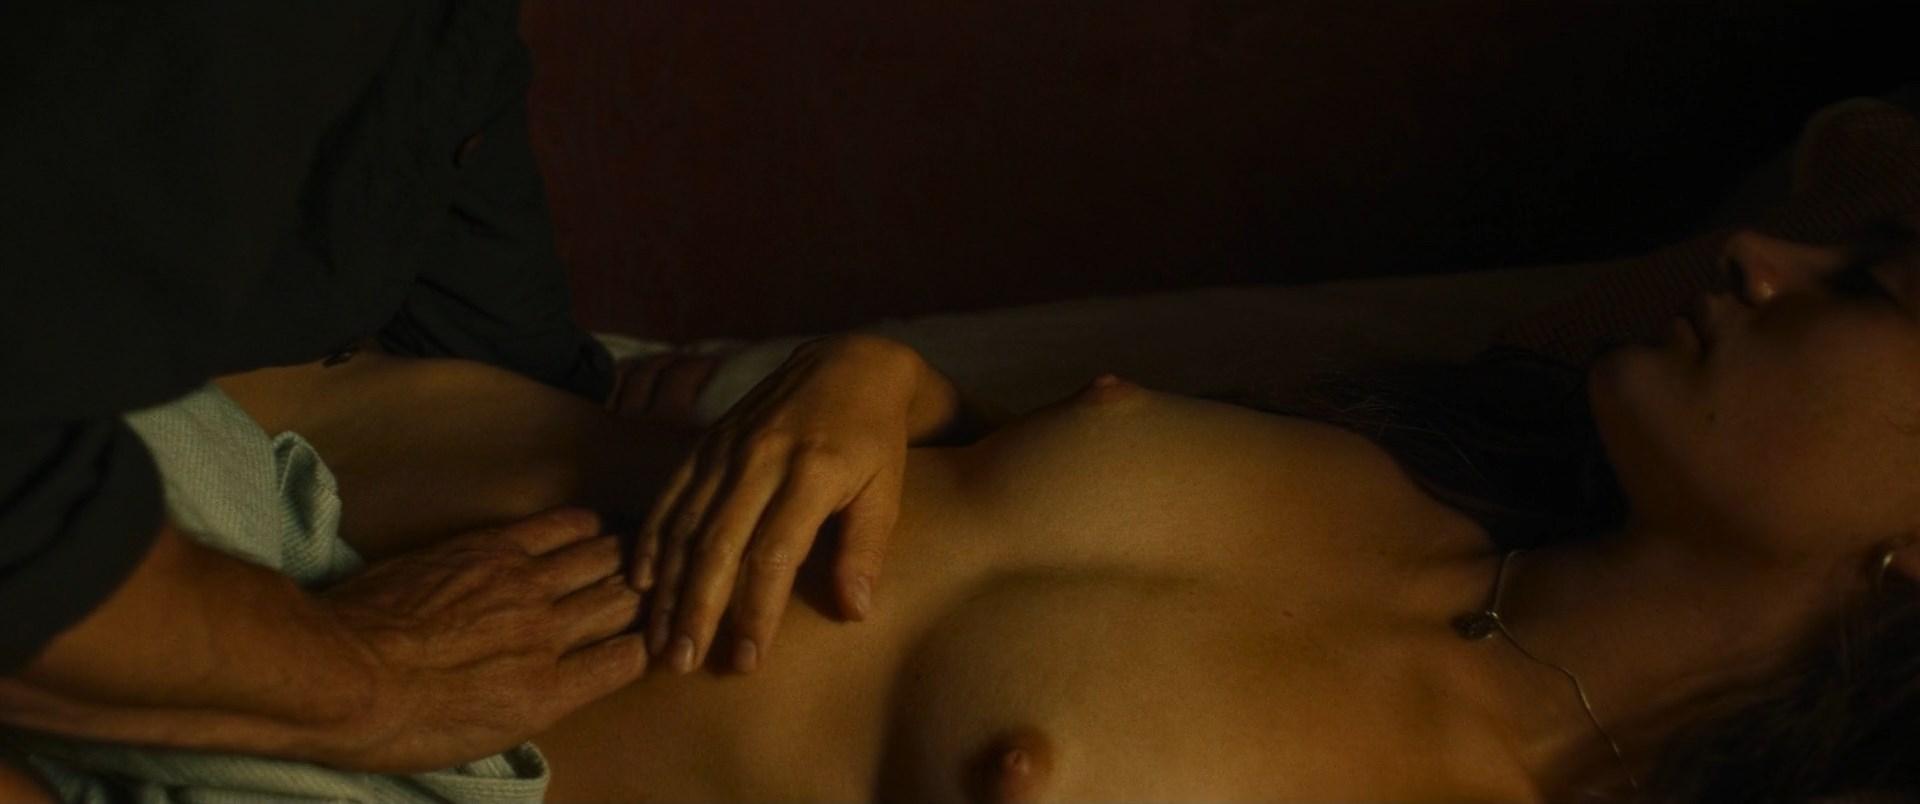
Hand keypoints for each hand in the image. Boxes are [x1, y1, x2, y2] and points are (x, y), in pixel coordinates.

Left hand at [321, 507, 646, 771]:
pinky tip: (593, 526)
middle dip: (640, 597)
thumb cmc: (399, 722)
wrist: (343, 674)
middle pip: (623, 602)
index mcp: (548, 694)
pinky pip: (560, 527)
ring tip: (626, 555)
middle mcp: (549, 636)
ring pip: (603, 559)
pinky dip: (585, 526)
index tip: (638, 640)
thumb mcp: (481, 737)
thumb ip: (533, 703)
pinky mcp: (493, 548)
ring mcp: (524, 587)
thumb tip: (555, 683)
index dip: (640, 646)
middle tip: (643, 590)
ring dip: (621, 557)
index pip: (627, 659)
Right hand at [634, 335, 919, 674]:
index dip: (756, 611)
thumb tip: (853, 612)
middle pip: (718, 544)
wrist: (850, 365)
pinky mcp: (708, 441)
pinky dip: (652, 537)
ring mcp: (728, 447)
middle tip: (683, 662)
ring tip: (659, 639)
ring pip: (686, 524)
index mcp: (812, 473)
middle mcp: (761, 458)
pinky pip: (671, 493)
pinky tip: (642, 582)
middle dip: (697, 609)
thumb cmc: (874, 441)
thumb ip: (866, 551)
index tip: (746, 660)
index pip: (773, 554)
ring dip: (669, 586)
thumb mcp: (887, 492)